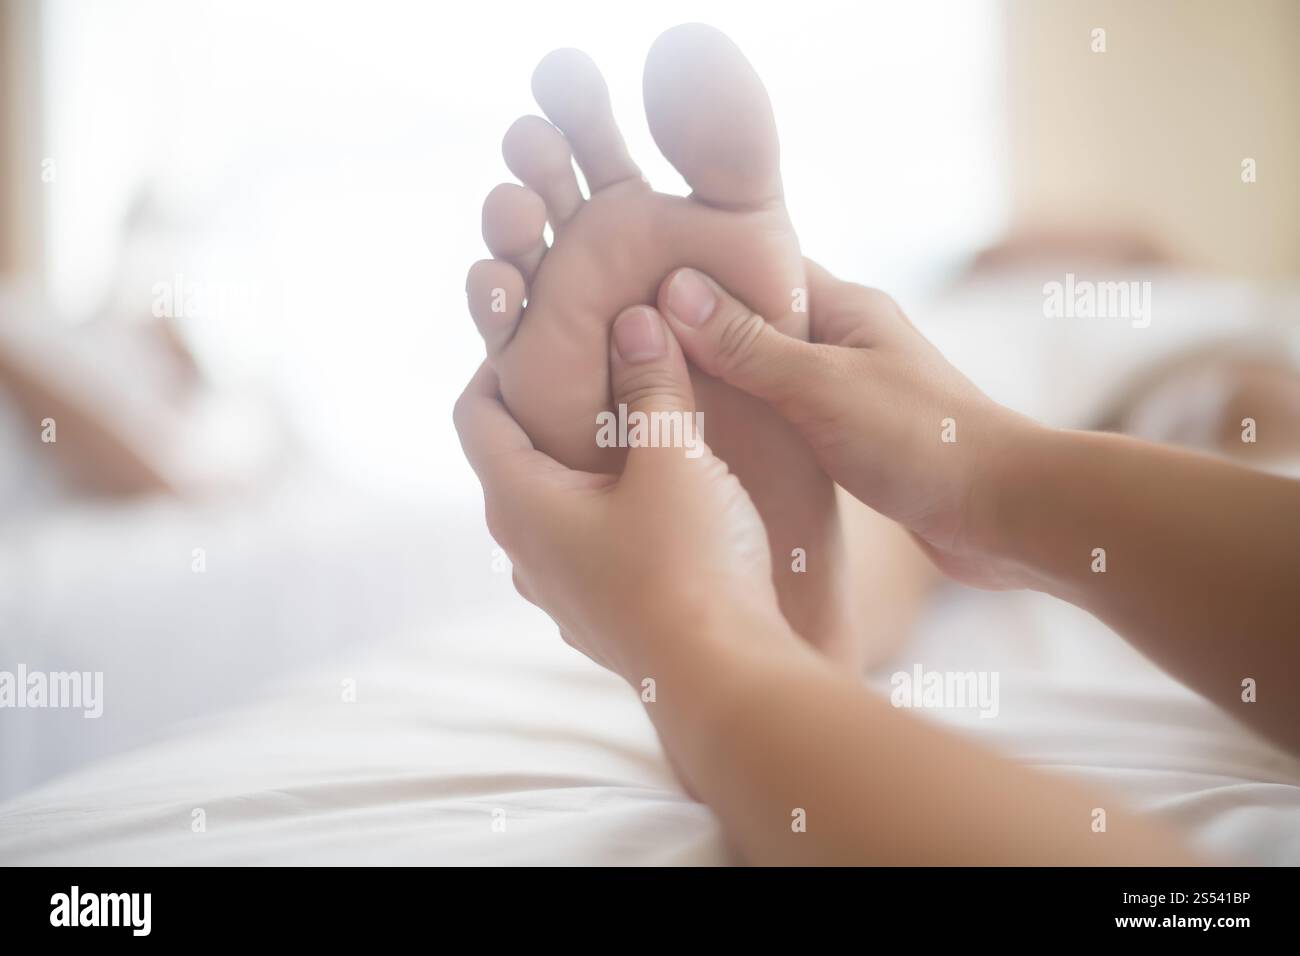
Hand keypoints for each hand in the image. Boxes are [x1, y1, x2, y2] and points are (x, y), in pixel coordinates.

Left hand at [454, 304, 792, 684]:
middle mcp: (523, 551)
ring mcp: (560, 591)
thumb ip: (652, 383)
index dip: (500, 361)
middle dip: (552, 405)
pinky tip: (663, 498)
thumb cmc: (691, 567)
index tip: (546, 329)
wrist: (727, 683)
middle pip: (515, 456)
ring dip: (585, 461)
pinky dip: (610, 507)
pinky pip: (589, 544)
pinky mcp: (600, 616)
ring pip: (556, 504)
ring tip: (639, 425)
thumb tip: (635, 321)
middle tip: (601, 362)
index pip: (475, 411)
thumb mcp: (674, 457)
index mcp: (519, 503)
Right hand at [654, 260, 1038, 587]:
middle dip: (701, 333)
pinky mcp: (854, 437)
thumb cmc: (921, 441)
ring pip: (769, 374)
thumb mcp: (821, 387)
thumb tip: (674, 291)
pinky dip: (753, 423)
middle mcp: (847, 339)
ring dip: (725, 384)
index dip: (698, 274)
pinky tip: (715, 442)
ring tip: (662, 395)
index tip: (636, 285)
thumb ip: (748, 345)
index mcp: (844, 307)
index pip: (756, 267)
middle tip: (632, 346)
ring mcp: (851, 389)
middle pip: (756, 322)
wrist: (1002, 514)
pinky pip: (787, 417)